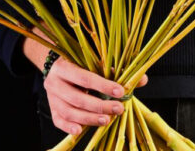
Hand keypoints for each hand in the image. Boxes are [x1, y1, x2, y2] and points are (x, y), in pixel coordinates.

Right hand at [23, 30, 147, 136]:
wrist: (56, 68)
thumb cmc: (79, 64)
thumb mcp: (93, 62)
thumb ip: (116, 71)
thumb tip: (142, 79)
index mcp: (64, 66)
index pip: (85, 78)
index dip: (103, 86)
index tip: (121, 92)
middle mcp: (54, 82)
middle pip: (78, 98)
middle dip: (100, 106)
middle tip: (118, 109)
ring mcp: (51, 97)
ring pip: (70, 112)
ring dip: (89, 118)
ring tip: (107, 120)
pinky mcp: (52, 110)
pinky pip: (59, 121)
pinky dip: (70, 127)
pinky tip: (81, 130)